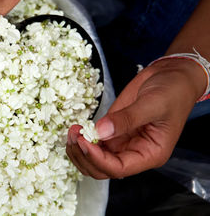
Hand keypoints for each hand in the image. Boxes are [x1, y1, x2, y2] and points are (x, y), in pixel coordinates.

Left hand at [66, 58, 206, 178]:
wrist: (170, 76)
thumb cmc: (172, 91)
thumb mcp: (153, 103)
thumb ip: (127, 118)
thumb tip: (100, 131)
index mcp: (149, 154)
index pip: (118, 168)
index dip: (98, 159)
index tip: (84, 141)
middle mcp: (133, 153)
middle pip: (101, 169)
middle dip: (84, 156)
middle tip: (74, 135)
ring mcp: (120, 142)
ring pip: (93, 159)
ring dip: (79, 149)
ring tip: (72, 131)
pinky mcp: (111, 130)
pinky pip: (92, 143)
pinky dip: (81, 139)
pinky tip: (76, 128)